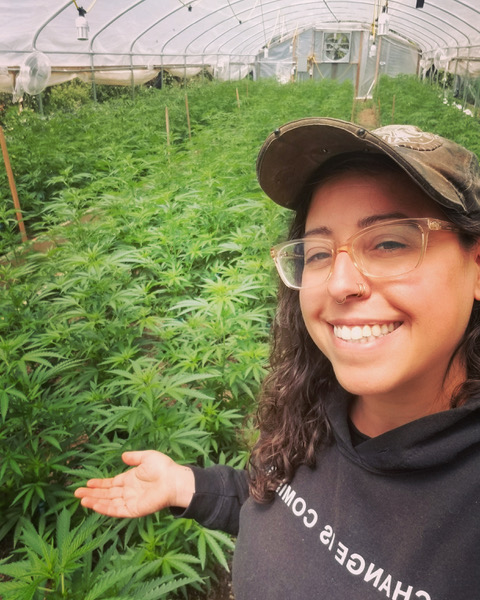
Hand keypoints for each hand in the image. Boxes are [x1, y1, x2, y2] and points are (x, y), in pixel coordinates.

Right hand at [74, 450, 194, 517]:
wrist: (174, 480)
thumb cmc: (163, 468)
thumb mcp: (147, 457)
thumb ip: (134, 457)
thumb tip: (123, 456)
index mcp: (130, 480)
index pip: (111, 484)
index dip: (99, 484)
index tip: (87, 483)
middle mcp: (128, 492)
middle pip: (106, 494)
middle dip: (92, 493)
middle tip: (76, 492)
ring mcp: (130, 501)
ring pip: (108, 503)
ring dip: (95, 501)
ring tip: (81, 499)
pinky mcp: (133, 510)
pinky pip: (116, 510)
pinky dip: (104, 508)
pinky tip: (94, 505)